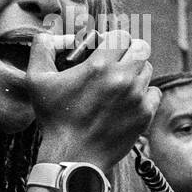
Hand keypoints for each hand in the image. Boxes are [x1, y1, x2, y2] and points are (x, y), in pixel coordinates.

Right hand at [27, 29, 158, 171]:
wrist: (73, 157)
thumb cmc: (54, 119)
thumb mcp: (36, 81)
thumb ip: (41, 49)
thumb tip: (49, 34)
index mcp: (99, 66)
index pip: (120, 35)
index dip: (112, 40)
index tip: (104, 50)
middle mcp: (122, 79)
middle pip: (141, 48)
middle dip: (129, 51)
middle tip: (117, 61)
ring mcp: (136, 97)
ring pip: (147, 69)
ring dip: (135, 72)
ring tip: (119, 84)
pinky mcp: (144, 114)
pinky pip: (154, 92)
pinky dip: (144, 93)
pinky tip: (128, 100)